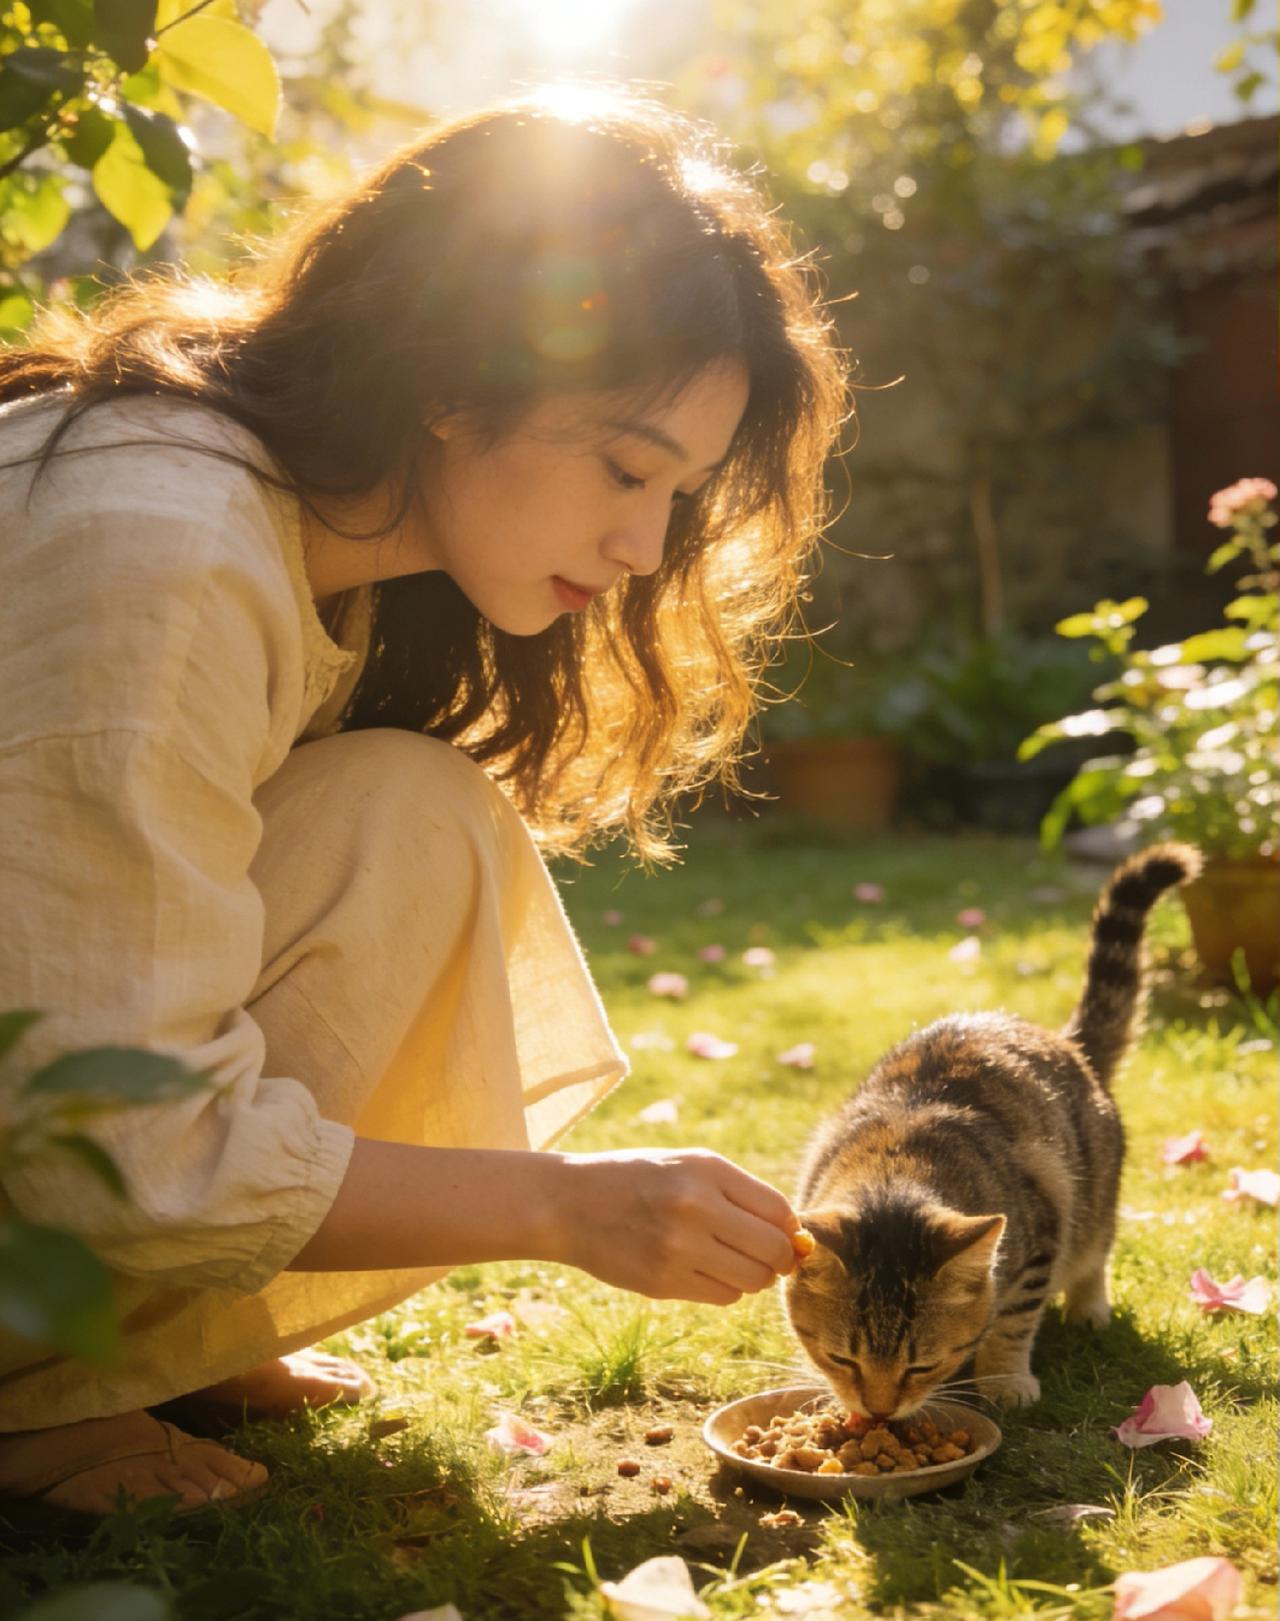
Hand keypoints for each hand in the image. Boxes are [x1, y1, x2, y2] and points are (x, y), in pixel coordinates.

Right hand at [548, 1147, 798, 1304]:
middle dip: (780, 1259)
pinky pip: (723, 1296)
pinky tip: (702, 1270)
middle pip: (773, 1250)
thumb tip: (795, 1239)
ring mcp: (678, 1247)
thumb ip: (739, 1195)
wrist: (568, 1202)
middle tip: (765, 1257)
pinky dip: (725, 1288)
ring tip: (730, 1261)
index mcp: (706, 1169)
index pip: (779, 1210)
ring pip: (753, 1281)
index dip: (789, 1228)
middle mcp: (696, 1205)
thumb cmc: (638, 1180)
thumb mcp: (687, 1166)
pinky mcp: (662, 1282)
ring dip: (753, 1277)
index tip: (781, 1233)